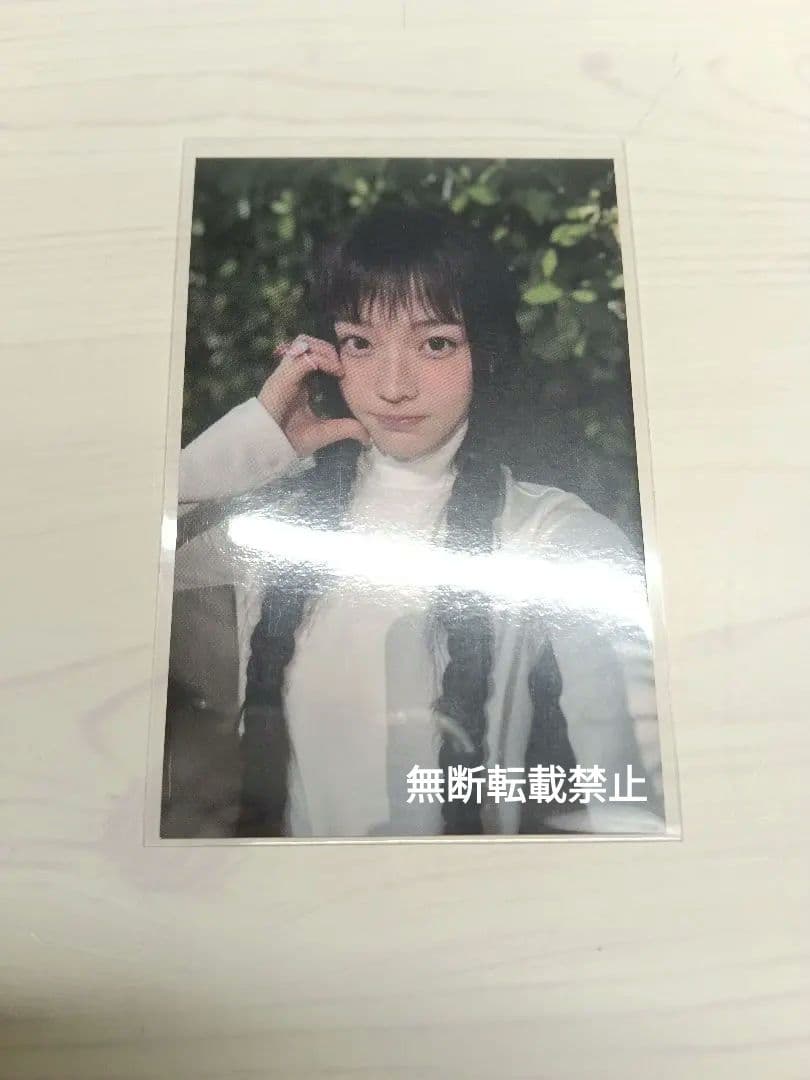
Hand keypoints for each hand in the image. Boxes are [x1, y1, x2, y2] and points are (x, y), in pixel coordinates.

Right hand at [257, 334, 370, 456]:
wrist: (270, 448)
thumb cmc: (290, 439)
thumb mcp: (324, 432)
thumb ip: (345, 429)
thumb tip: (368, 436)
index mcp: (299, 381)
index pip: (312, 353)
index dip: (329, 356)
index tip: (344, 371)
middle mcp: (291, 373)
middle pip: (307, 341)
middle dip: (328, 348)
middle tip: (342, 366)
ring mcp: (285, 374)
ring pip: (303, 343)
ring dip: (324, 349)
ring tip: (337, 367)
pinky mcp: (281, 379)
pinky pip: (302, 358)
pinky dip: (319, 359)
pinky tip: (333, 370)